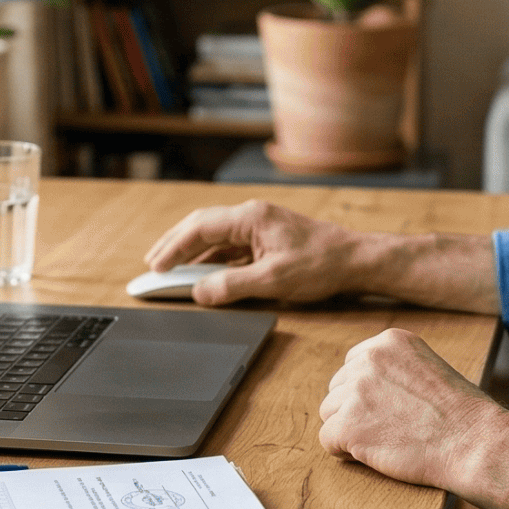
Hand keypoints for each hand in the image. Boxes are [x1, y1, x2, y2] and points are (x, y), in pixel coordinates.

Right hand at [144, 199, 366, 304]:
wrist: (356, 260)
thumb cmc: (321, 265)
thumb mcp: (273, 280)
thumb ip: (232, 286)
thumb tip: (200, 292)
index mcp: (251, 218)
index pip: (200, 228)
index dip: (173, 248)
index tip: (156, 267)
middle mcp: (252, 216)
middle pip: (201, 226)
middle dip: (174, 245)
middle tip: (152, 265)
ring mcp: (259, 226)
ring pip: (214, 235)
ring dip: (191, 251)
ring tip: (169, 267)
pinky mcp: (266, 239)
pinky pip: (229, 246)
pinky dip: (210, 258)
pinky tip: (202, 272)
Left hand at [315, 328, 506, 491]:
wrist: (472, 442)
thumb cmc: (460, 414)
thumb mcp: (428, 368)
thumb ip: (394, 369)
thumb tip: (363, 388)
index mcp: (390, 341)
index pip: (353, 364)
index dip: (367, 391)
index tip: (389, 407)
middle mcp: (369, 359)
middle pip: (338, 388)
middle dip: (356, 410)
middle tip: (390, 427)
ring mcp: (356, 391)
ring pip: (330, 413)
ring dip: (350, 429)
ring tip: (385, 440)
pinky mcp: (348, 425)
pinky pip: (327, 439)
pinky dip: (344, 451)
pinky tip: (373, 453)